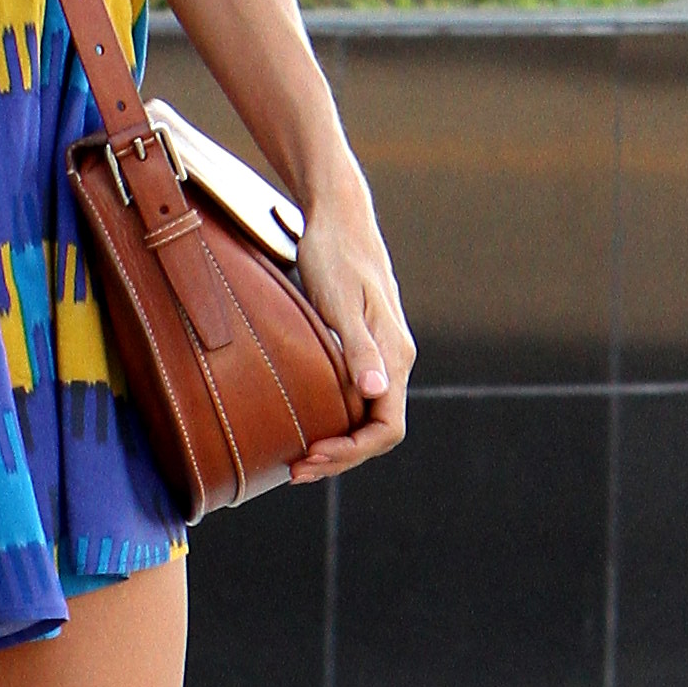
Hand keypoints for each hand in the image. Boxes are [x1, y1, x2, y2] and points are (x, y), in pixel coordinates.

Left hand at [289, 161, 412, 480]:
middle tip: (294, 470)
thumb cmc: (335, 254)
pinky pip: (357, 397)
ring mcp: (381, 355)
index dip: (352, 452)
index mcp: (393, 356)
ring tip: (297, 458)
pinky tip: (307, 423)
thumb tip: (375, 391)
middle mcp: (393, 360)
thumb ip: (359, 348)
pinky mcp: (364, 347)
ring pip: (367, 416)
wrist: (338, 217)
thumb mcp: (339, 301)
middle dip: (340, 457)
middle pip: (377, 430)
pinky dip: (334, 419)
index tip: (312, 456)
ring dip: (337, 443)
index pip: (387, 428)